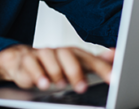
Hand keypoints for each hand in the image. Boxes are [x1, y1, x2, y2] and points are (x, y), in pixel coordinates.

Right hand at [0, 45, 114, 92]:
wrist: (23, 61)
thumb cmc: (55, 65)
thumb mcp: (77, 65)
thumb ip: (96, 62)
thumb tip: (115, 54)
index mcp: (74, 53)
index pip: (90, 58)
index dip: (102, 67)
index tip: (113, 78)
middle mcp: (58, 51)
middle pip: (68, 54)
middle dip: (75, 71)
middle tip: (81, 87)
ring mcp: (42, 53)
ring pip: (49, 56)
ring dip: (55, 72)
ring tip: (60, 85)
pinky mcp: (27, 59)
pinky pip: (31, 63)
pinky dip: (37, 74)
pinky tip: (43, 83)